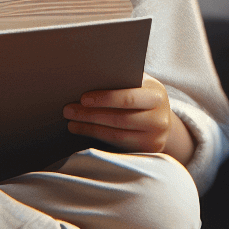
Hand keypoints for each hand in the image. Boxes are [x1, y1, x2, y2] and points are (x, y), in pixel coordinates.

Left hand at [65, 74, 192, 161]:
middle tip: (68, 110)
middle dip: (91, 115)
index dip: (105, 99)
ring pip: (116, 135)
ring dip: (89, 128)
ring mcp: (155, 139)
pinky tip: (83, 130)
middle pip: (120, 119)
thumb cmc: (141, 95)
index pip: (129, 98)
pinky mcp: (147, 152)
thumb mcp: (139, 84)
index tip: (83, 98)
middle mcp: (160, 120)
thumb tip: (90, 75)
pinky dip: (97, 137)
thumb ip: (122, 80)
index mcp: (158, 96)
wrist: (160, 119)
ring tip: (71, 122)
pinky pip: (117, 146)